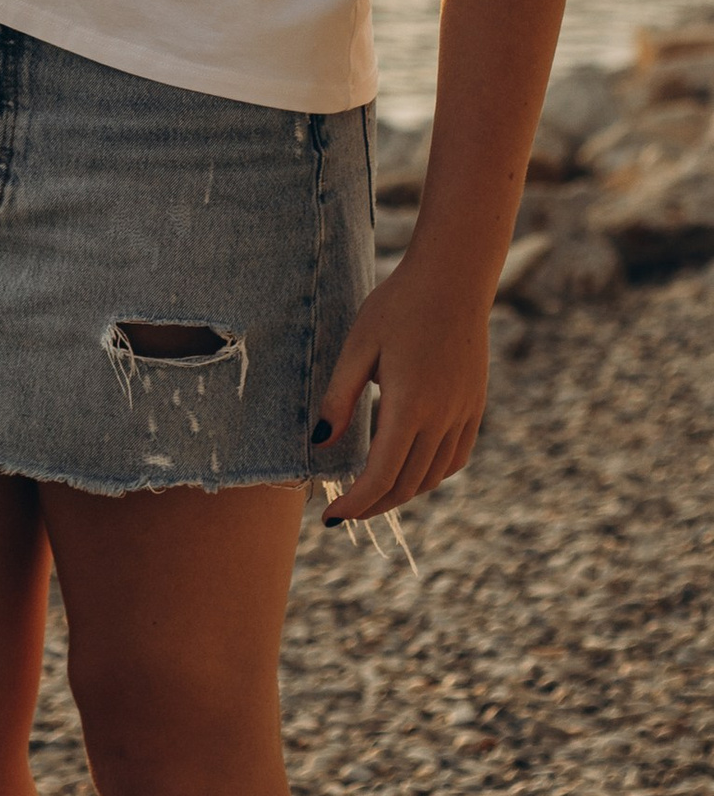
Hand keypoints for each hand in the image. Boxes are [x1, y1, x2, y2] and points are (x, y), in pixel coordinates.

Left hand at [311, 247, 491, 526]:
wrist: (453, 278)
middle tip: (345, 510)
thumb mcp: (358, 345)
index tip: (332, 517)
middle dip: (374, 505)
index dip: (356, 503)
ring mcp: (463, 415)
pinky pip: (455, 458)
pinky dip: (431, 474)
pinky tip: (411, 467)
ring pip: (433, 476)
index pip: (381, 476)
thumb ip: (340, 397)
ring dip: (402, 492)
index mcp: (409, 406)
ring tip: (371, 491)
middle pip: (407, 485)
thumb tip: (320, 442)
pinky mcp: (474, 407)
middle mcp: (441, 419)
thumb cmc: (397, 305)